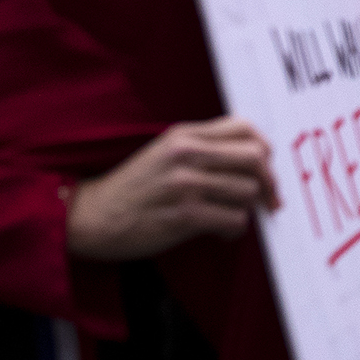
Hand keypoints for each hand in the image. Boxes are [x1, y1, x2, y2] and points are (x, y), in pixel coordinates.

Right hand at [65, 117, 277, 261]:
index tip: (265, 167)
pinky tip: (220, 232)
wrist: (93, 216)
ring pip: (248, 191)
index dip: (264, 148)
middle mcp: (186, 155)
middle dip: (267, 181)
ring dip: (247, 208)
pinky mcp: (184, 216)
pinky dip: (233, 229)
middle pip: (255, 158)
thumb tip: (253, 157)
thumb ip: (203, 147)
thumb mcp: (164, 153)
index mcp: (183, 135)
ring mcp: (185, 185)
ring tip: (230, 214)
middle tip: (265, 197)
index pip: (244, 128)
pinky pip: (233, 220)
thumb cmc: (132, 187)